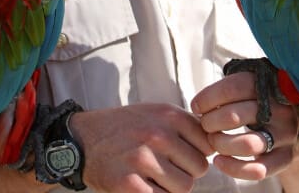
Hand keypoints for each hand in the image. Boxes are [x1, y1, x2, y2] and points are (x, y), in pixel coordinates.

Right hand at [70, 104, 211, 192]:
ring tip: (151, 175)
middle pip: (199, 168)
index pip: (207, 145)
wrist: (80, 139)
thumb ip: (184, 126)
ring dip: (171, 186)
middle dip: (185, 171)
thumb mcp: (153, 113)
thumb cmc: (122, 128)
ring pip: (184, 187)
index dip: (195, 152)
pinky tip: (141, 184)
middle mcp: (157, 134)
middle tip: (162, 165)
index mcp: (167, 115)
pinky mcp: (129, 184)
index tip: (177, 152)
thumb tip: (218, 143)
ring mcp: (142, 159)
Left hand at [191, 71, 298, 181]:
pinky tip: (219, 161)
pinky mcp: (287, 157)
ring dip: (221, 144)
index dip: (208, 98)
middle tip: (205, 124)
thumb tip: (197, 106)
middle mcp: (280, 110)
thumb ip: (227, 90)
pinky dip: (234, 168)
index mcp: (269, 87)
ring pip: (247, 144)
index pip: (233, 88)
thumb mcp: (248, 87)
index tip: (196, 106)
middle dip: (210, 122)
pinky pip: (259, 170)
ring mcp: (286, 135)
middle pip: (235, 116)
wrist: (292, 122)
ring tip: (213, 140)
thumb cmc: (258, 101)